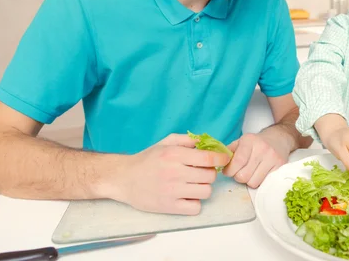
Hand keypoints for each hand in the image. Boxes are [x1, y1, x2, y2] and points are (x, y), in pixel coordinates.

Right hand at [109, 134, 230, 214]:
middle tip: (200, 173)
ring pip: (205, 192)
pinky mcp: (169, 207)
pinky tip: (186, 196)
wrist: (124, 179)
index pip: (208, 158)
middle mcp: (174, 172)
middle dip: (209, 173)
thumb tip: (208, 142)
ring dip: (203, 188)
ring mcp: (172, 191)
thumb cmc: (147, 159)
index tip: (224, 159)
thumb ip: (188, 140)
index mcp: (174, 155)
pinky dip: (194, 203)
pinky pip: (195, 207)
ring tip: (193, 185)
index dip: (221, 158)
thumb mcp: (166, 143)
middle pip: (210, 176)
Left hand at [223, 130, 289, 188]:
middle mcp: (262, 148)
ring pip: (253, 182)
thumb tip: (218, 163)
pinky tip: (259, 174)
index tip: (228, 171)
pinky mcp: (280, 166)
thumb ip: (228, 152)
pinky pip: (264, 183)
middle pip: (243, 176)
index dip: (229, 171)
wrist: (279, 138)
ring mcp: (273, 158)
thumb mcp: (241, 142)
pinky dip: (259, 181)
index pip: (237, 162)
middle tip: (240, 172)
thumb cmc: (256, 142)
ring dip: (249, 180)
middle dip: (238, 177)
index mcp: (249, 140)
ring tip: (251, 173)